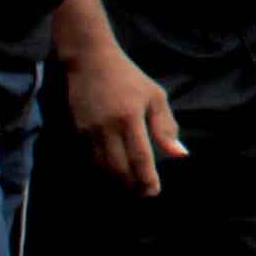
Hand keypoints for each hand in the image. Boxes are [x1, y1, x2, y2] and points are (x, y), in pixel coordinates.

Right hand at [68, 40, 184, 196]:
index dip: (147, 179)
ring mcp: (89, 131)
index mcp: (130, 117)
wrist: (89, 61)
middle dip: (131, 186)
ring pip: (102, 168)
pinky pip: (88, 161)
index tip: (154, 192)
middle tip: (142, 194)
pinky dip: (101, 173)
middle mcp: (107, 127)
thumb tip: (179, 154)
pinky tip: (111, 177)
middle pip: (119, 168)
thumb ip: (166, 126)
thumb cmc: (128, 77)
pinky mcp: (76, 132)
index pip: (140, 157)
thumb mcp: (154, 96)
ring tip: (130, 189)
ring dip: (116, 183)